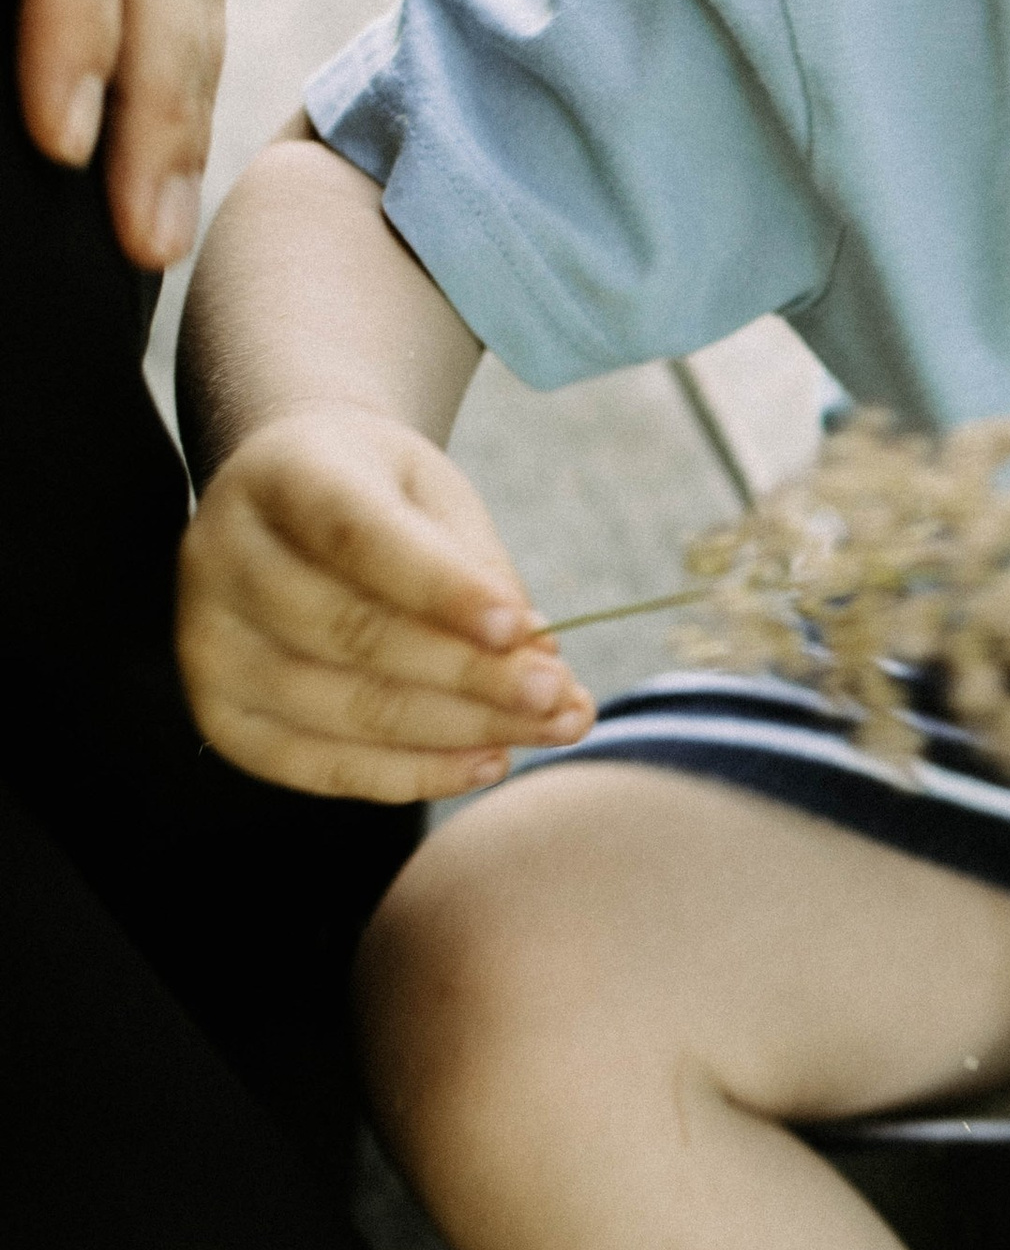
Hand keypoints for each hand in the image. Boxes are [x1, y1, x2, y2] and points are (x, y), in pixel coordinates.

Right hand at [178, 407, 596, 800]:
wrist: (290, 504)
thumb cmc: (378, 495)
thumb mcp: (433, 496)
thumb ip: (480, 571)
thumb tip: (541, 666)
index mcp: (281, 475)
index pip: (357, 535)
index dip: (441, 588)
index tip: (525, 628)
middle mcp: (222, 557)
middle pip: (354, 635)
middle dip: (471, 677)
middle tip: (562, 698)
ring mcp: (207, 642)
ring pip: (344, 709)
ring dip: (460, 732)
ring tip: (550, 729)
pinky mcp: (220, 715)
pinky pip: (319, 766)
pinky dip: (411, 774)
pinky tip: (485, 761)